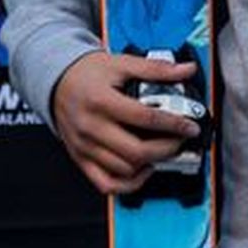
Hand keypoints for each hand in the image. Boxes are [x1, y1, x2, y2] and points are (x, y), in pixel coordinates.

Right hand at [48, 50, 201, 196]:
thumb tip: (185, 70)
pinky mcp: (81, 159)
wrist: (57, 81)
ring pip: (124, 170)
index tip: (189, 126)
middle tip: (179, 140)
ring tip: (163, 150)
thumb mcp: (122, 63)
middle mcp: (91, 127)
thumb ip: (156, 69)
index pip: (144, 118)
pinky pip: (106, 184)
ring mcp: (85, 147)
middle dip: (167, 149)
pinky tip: (142, 169)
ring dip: (150, 164)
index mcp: (101, 101)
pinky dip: (129, 184)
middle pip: (136, 151)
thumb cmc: (87, 73)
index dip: (173, 124)